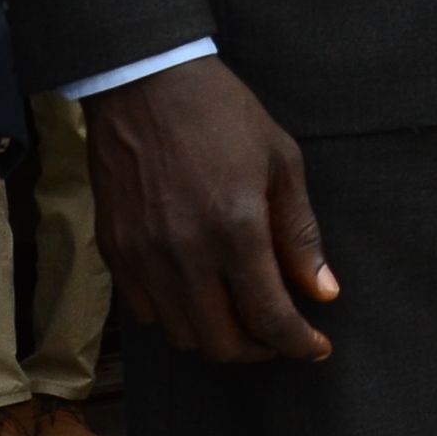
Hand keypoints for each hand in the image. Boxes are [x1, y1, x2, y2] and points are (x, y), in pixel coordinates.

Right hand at [87, 53, 335, 364]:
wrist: (144, 85)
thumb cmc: (224, 116)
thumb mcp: (282, 163)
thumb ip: (300, 234)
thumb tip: (323, 291)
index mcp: (235, 230)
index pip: (269, 316)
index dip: (298, 343)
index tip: (317, 348)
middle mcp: (184, 255)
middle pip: (221, 342)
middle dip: (259, 349)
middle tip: (282, 334)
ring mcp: (142, 258)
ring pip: (180, 334)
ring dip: (217, 336)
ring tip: (243, 314)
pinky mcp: (113, 252)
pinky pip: (144, 312)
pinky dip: (175, 317)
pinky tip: (199, 293)